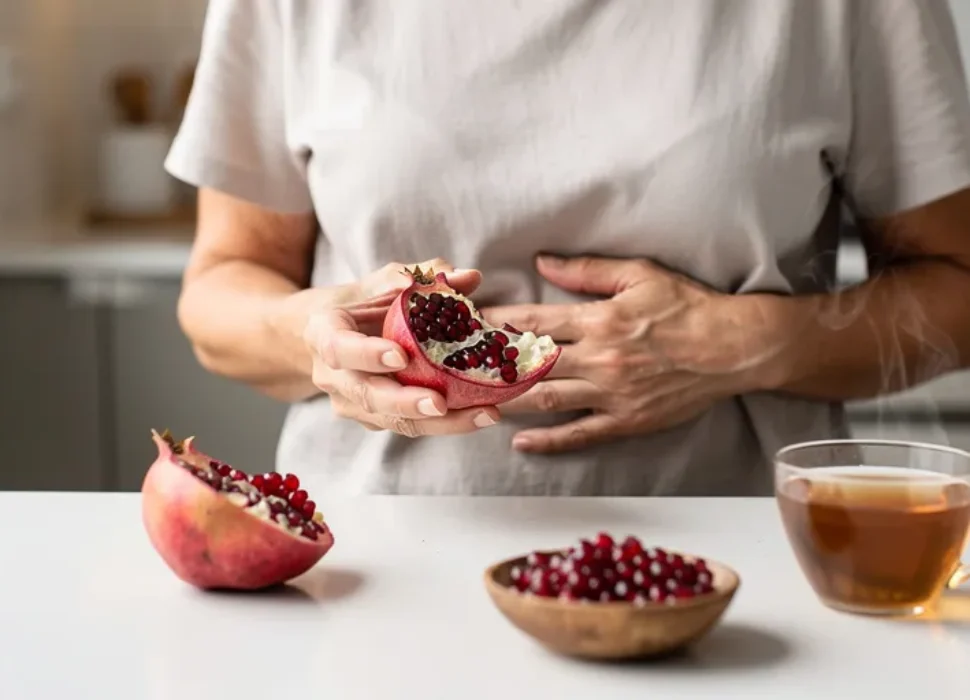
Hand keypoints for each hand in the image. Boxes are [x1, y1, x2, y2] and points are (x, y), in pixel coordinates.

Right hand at [299, 259, 500, 436]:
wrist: (333, 336)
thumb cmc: (361, 304)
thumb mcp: (383, 282)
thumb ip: (422, 277)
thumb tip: (468, 276)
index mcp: (324, 333)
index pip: (339, 348)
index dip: (368, 355)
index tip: (401, 357)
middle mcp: (333, 376)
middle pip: (367, 396)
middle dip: (406, 403)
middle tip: (442, 404)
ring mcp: (352, 403)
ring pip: (393, 421)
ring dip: (440, 423)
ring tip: (484, 414)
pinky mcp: (374, 420)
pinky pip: (410, 425)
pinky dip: (446, 424)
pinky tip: (480, 414)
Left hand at [482, 255, 771, 452]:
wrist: (734, 348)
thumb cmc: (688, 306)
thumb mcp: (639, 275)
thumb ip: (587, 271)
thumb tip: (542, 261)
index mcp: (599, 320)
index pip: (533, 322)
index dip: (495, 323)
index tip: (466, 324)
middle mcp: (599, 359)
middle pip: (530, 364)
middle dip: (489, 365)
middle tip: (455, 367)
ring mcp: (611, 393)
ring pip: (547, 400)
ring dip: (508, 401)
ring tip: (474, 402)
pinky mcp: (626, 420)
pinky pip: (580, 433)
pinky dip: (549, 440)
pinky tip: (520, 442)